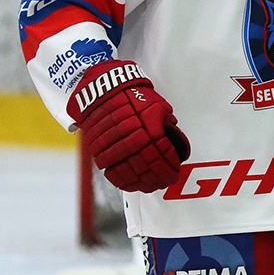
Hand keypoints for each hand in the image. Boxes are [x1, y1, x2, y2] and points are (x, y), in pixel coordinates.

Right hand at [66, 60, 189, 192]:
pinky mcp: (95, 146)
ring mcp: (110, 140)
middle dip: (157, 177)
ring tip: (151, 186)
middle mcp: (127, 132)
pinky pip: (109, 170)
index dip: (168, 166)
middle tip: (165, 182)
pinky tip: (132, 185)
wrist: (104, 88)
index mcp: (145, 121)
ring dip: (141, 181)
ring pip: (126, 169)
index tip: (174, 173)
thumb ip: (166, 126)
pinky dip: (122, 181)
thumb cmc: (135, 96)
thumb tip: (177, 146)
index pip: (159, 151)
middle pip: (143, 163)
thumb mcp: (158, 106)